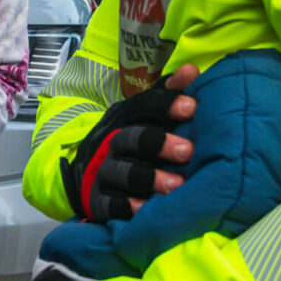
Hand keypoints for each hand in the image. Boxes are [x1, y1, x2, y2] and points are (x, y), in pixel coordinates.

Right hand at [61, 63, 199, 222]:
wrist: (87, 172)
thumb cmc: (132, 142)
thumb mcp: (146, 116)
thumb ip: (169, 94)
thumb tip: (193, 71)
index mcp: (126, 118)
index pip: (144, 106)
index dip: (167, 104)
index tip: (192, 108)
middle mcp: (111, 142)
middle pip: (132, 138)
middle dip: (158, 142)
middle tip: (187, 151)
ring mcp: (102, 171)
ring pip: (122, 171)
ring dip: (149, 177)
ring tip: (176, 186)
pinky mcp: (96, 200)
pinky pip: (109, 204)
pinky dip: (127, 207)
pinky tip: (146, 210)